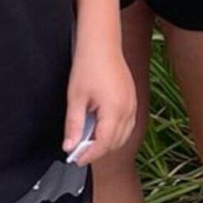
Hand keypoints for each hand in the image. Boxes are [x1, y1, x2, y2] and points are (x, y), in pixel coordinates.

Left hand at [63, 43, 136, 165]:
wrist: (102, 42)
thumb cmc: (89, 64)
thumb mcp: (75, 97)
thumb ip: (73, 124)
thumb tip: (69, 146)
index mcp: (114, 110)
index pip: (104, 143)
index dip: (89, 155)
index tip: (76, 159)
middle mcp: (128, 109)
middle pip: (115, 142)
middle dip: (98, 150)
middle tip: (79, 150)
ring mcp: (132, 104)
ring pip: (124, 135)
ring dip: (108, 142)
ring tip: (89, 140)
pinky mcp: (132, 98)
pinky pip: (128, 124)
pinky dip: (116, 131)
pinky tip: (101, 127)